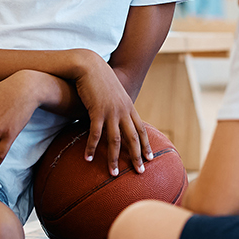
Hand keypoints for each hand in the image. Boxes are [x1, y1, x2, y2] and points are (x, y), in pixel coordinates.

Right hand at [72, 53, 151, 176]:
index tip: (150, 158)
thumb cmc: (99, 79)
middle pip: (133, 138)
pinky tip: (88, 158)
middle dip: (137, 156)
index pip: (141, 129)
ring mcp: (111, 111)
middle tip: (140, 172)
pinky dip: (92, 147)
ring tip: (112, 174)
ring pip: (115, 140)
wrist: (89, 64)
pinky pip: (95, 134)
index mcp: (128, 107)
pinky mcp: (97, 111)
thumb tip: (115, 118)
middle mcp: (123, 110)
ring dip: (114, 159)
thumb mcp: (113, 93)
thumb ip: (116, 106)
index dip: (146, 144)